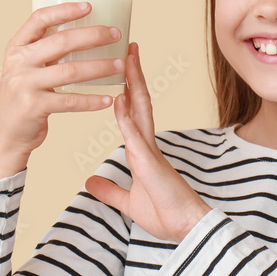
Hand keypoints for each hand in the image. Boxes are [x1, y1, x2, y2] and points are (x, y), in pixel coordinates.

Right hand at [0, 2, 123, 182]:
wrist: (4, 134)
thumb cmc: (23, 97)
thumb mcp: (25, 69)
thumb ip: (44, 52)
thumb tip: (85, 34)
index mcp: (17, 47)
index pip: (39, 19)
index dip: (64, 10)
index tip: (89, 6)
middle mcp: (18, 62)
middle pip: (62, 42)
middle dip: (93, 36)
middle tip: (116, 35)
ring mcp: (25, 84)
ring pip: (70, 71)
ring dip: (100, 67)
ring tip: (120, 65)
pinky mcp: (34, 106)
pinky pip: (70, 101)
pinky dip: (91, 100)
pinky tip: (108, 99)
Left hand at [85, 43, 211, 242]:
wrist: (185, 229)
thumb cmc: (165, 214)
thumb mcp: (127, 201)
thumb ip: (109, 189)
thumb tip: (90, 182)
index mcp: (142, 151)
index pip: (134, 112)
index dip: (128, 89)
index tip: (122, 68)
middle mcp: (147, 145)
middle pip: (139, 101)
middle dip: (132, 73)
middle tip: (129, 46)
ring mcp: (149, 151)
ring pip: (140, 109)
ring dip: (132, 82)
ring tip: (127, 56)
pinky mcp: (150, 163)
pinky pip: (135, 136)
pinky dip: (125, 117)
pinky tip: (118, 99)